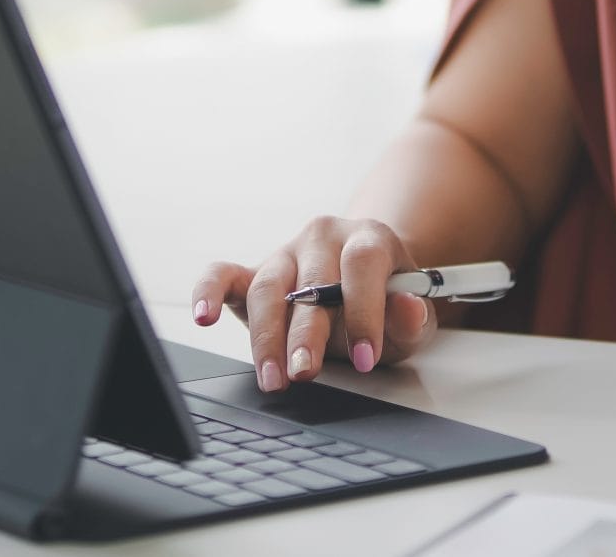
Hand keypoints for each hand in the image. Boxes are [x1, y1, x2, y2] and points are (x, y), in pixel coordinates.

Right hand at [192, 217, 440, 392]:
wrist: (364, 280)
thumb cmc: (388, 301)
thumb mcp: (411, 314)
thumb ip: (411, 316)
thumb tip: (409, 309)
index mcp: (368, 239)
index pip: (362, 264)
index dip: (364, 310)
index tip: (365, 358)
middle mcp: (324, 238)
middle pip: (312, 280)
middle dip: (307, 331)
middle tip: (305, 373)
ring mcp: (286, 253)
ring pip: (269, 287)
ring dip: (267, 335)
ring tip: (272, 377)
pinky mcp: (254, 271)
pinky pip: (223, 274)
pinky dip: (209, 291)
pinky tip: (204, 316)